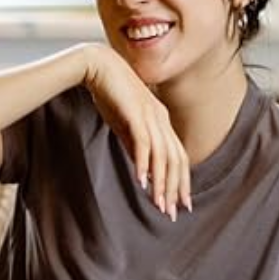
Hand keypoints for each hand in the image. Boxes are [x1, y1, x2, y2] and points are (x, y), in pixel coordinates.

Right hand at [82, 44, 190, 219]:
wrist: (96, 66)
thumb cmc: (110, 94)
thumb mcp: (125, 126)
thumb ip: (135, 147)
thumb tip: (144, 172)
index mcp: (162, 121)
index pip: (178, 157)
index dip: (181, 182)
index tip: (180, 204)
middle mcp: (162, 119)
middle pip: (176, 160)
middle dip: (176, 189)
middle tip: (173, 213)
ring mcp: (151, 115)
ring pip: (163, 156)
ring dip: (162, 183)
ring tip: (159, 205)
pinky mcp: (136, 113)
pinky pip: (144, 143)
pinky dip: (144, 164)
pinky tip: (142, 183)